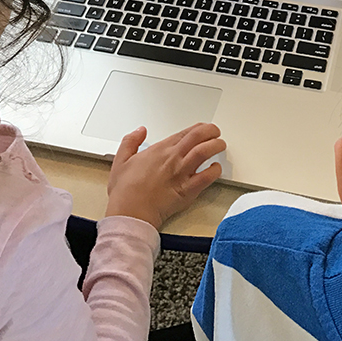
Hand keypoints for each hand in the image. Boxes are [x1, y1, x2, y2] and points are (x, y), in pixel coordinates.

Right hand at [105, 124, 225, 229]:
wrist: (130, 212)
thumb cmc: (125, 191)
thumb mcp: (121, 160)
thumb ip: (131, 141)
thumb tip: (140, 130)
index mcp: (159, 150)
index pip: (184, 132)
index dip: (198, 128)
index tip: (203, 128)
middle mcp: (173, 158)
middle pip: (198, 136)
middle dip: (211, 131)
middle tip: (216, 132)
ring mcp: (182, 173)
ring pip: (204, 152)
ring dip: (216, 145)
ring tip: (220, 145)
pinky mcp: (187, 190)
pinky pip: (207, 177)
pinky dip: (215, 171)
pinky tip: (216, 168)